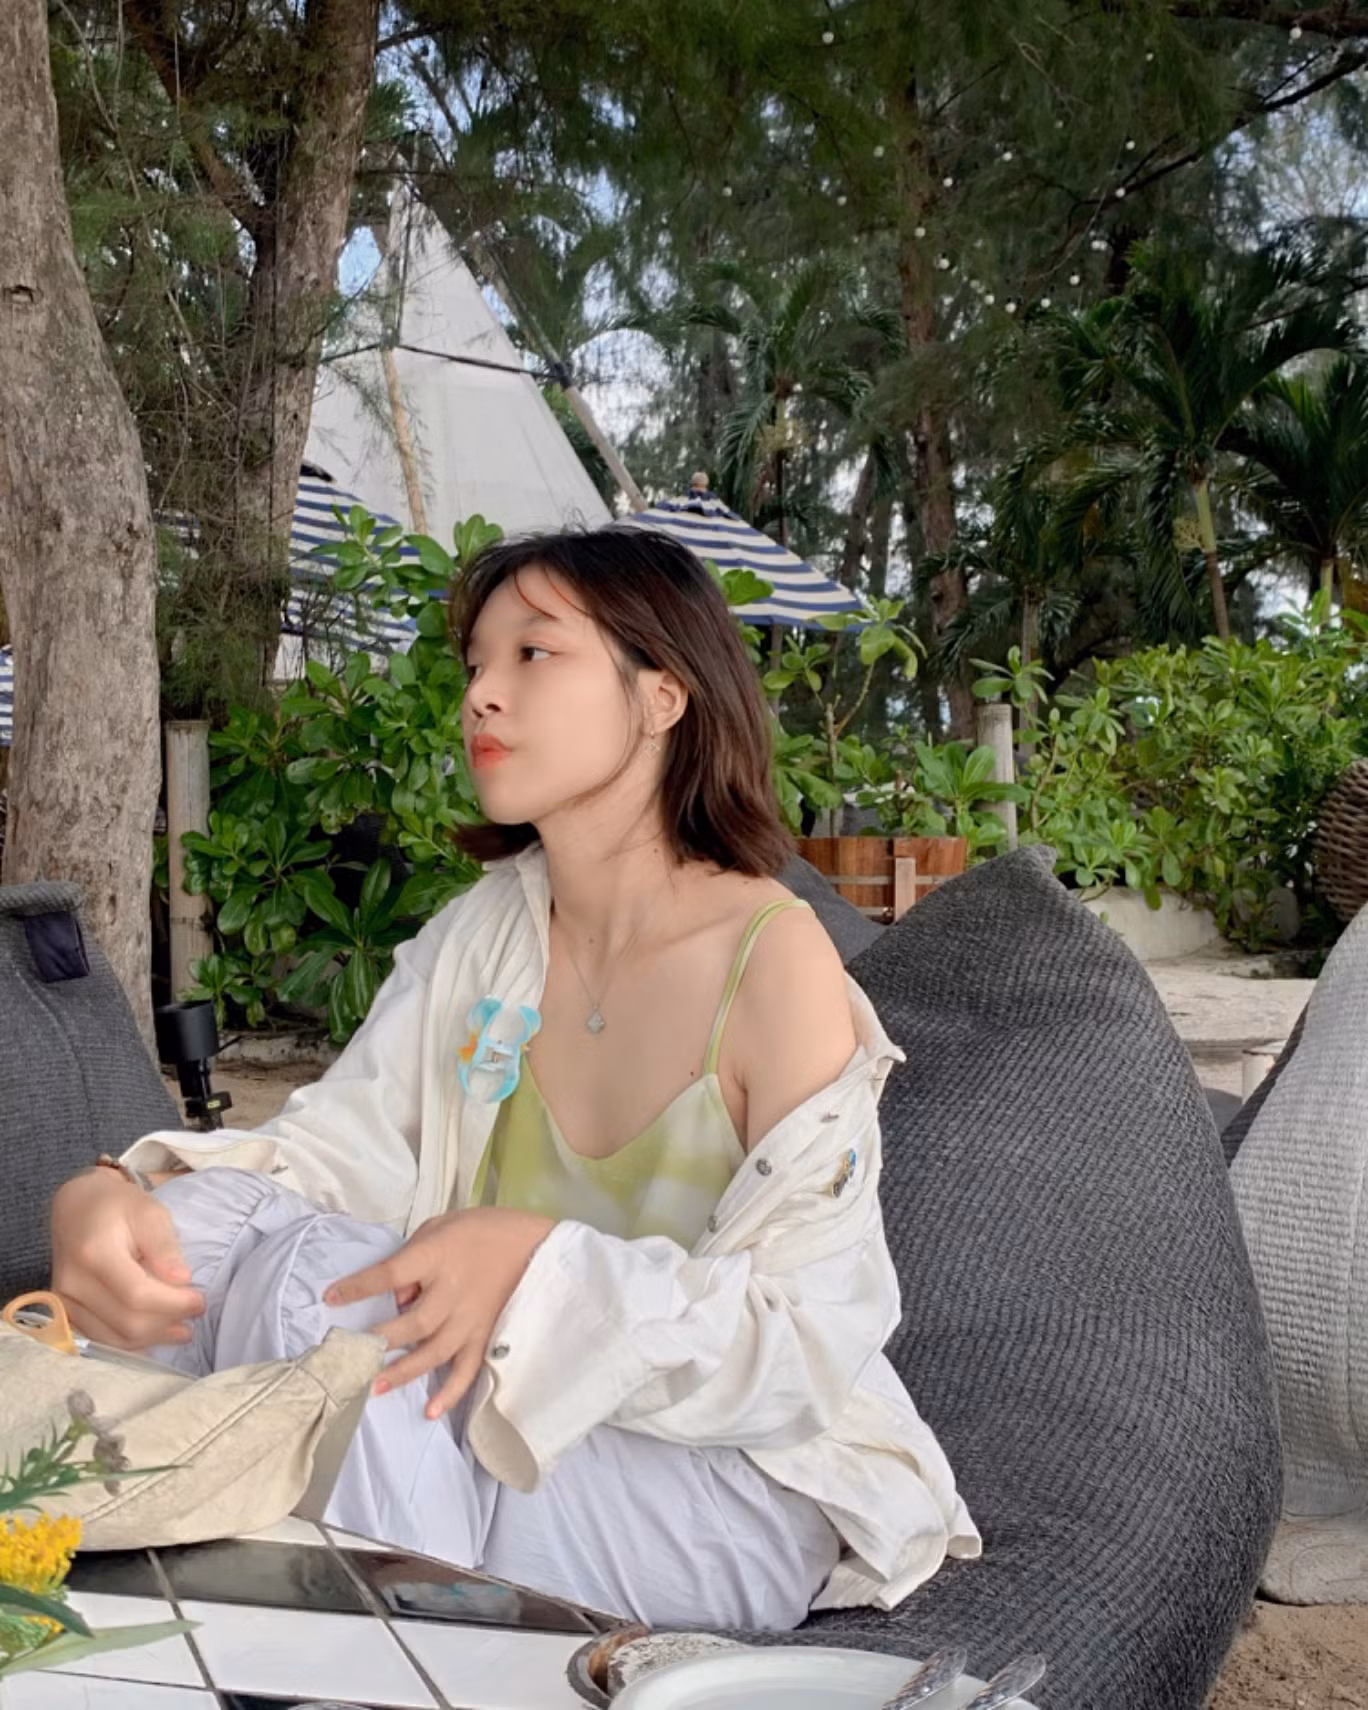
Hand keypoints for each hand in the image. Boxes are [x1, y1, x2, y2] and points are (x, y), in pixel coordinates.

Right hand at [50, 1169, 204, 1348]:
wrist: (76, 1208)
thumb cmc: (119, 1207)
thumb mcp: (150, 1212)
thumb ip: (165, 1246)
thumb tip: (182, 1280)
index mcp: (94, 1253)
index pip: (137, 1294)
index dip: (173, 1303)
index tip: (200, 1300)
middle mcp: (73, 1282)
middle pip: (127, 1321)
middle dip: (168, 1323)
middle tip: (196, 1313)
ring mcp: (64, 1301)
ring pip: (115, 1338)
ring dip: (153, 1338)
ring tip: (182, 1329)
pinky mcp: (65, 1313)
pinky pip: (101, 1340)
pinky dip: (132, 1343)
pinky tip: (155, 1336)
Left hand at [325, 1207, 552, 1419]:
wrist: (533, 1243)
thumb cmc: (480, 1229)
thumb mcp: (441, 1226)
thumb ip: (412, 1257)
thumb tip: (396, 1298)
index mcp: (438, 1257)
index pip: (390, 1274)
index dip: (359, 1286)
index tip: (330, 1297)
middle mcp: (453, 1291)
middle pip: (412, 1322)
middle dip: (380, 1340)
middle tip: (353, 1355)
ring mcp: (470, 1318)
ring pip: (434, 1352)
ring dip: (404, 1371)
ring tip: (374, 1387)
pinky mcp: (485, 1335)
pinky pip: (467, 1369)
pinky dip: (450, 1392)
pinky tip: (430, 1410)